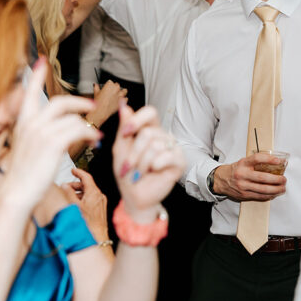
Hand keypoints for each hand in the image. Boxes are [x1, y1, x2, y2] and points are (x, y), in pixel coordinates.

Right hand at [2, 60, 101, 208]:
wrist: (17, 193)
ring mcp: (40, 131)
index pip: (29, 92)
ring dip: (88, 126)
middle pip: (59, 101)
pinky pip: (78, 130)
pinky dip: (90, 134)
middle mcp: (30, 123)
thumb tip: (55, 125)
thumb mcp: (27, 147)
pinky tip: (94, 141)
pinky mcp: (52, 142)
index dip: (36, 76)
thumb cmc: (24, 175)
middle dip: (79, 102)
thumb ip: (37, 132)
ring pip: (73, 118)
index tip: (41, 61)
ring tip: (95, 136)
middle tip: (92, 107)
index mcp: (22, 121)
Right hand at [60, 168, 109, 243]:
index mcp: (94, 192)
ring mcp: (101, 202)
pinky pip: (91, 198)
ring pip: (88, 192)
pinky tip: (76, 204)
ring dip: (78, 193)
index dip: (79, 172)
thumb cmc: (88, 223)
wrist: (98, 236)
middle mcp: (99, 195)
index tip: (73, 170)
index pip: (87, 177)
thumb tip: (65, 186)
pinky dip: (83, 198)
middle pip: (87, 185)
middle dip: (75, 185)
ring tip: (69, 197)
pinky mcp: (101, 208)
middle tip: (66, 188)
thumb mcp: (75, 206)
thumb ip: (69, 193)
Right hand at [89, 80, 126, 128]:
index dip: (108, 85)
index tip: (107, 88)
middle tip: (111, 92)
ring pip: (124, 90)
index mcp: (109, 84)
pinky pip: (126, 98)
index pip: (110, 82)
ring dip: (122, 92)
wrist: (101, 111)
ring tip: (119, 95)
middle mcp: (116, 88)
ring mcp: (120, 94)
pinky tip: (120, 101)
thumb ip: (96, 87)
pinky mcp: (123, 101)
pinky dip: (124, 99)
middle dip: (115, 88)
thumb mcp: (95, 93)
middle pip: (117, 85)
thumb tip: (96, 85)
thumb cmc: (98, 102)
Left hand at [112, 103, 184, 222]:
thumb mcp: (120, 149)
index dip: (138, 120)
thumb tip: (124, 104)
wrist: (134, 196)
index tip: (126, 133)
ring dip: (142, 163)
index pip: (150, 112)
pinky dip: (155, 166)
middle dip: (134, 153)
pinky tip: (153, 171)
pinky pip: (167, 156)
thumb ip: (124, 128)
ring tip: (140, 173)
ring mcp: (172, 148)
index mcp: (149, 130)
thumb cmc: (127, 173)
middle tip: (129, 167)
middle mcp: (163, 137)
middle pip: (148, 132)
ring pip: (156, 146)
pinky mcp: (179, 161)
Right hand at [212, 153, 286, 201]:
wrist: (221, 180)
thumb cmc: (236, 170)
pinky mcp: (244, 195)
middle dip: (276, 180)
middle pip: (262, 178)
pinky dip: (269, 195)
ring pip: (262, 189)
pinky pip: (259, 196)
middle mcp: (242, 174)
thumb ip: (256, 162)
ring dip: (275, 190)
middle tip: (284, 179)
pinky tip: (275, 194)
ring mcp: (243, 186)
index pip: (257, 159)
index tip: (279, 161)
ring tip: (282, 188)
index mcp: (243, 164)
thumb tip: (275, 162)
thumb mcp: (243, 162)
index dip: (269, 159)